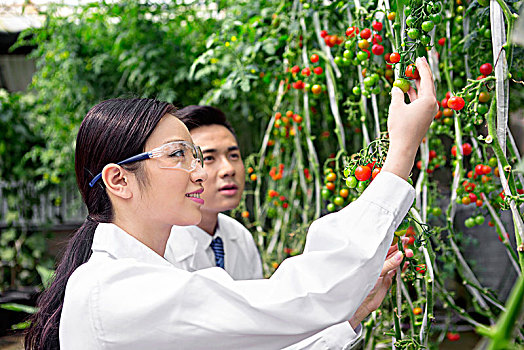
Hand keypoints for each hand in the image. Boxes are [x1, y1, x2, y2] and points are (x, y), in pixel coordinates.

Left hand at [348, 243, 411, 328]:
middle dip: (401, 250)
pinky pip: (396, 271)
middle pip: (392, 254)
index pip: (385, 248)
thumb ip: (389, 264)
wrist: (362, 303)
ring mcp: (383, 272)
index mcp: (373, 259)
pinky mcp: (387, 280)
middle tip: (409, 249)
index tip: (403, 239)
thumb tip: (400, 255)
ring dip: (403, 258)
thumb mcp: (377, 272)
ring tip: (410, 255)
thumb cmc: (362, 286)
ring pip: (395, 262)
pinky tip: (407, 264)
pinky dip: (402, 267)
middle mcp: (378, 264)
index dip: (394, 242)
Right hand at [382, 57, 437, 179]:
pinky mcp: (424, 117)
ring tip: (408, 75)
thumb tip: (397, 88)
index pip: (427, 78)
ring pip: (424, 93)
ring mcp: (429, 112)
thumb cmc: (400, 127)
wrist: (404, 148)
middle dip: (420, 74)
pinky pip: (421, 101)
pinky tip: (406, 90)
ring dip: (416, 84)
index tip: (419, 57)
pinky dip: (414, 94)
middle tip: (414, 64)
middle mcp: (432, 105)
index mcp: (429, 100)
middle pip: (427, 85)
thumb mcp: (396, 107)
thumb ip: (397, 94)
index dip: (422, 66)